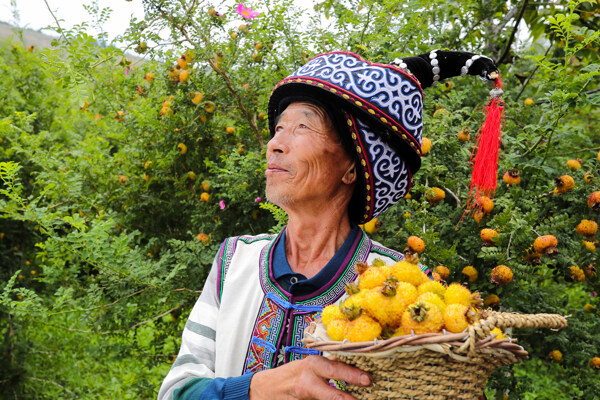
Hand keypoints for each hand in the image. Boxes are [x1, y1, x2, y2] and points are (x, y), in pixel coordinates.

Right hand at [249, 355, 371, 399]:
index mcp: (313, 365)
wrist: (264, 388)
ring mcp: (302, 397)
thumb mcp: (308, 365)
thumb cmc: (290, 375)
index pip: (336, 369)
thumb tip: (353, 366)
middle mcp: (308, 382)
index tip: (368, 379)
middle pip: (333, 394)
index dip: (353, 375)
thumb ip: (327, 367)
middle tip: (363, 395)